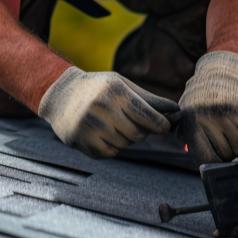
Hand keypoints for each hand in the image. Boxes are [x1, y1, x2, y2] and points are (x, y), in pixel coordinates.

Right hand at [38, 66, 178, 157]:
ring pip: (124, 145)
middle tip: (133, 122)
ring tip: (114, 124)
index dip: (161, 124)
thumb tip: (176, 111)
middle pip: (137, 134)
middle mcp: (101, 108)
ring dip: (125, 138)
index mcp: (115, 92)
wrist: (60, 95)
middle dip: (141, 131)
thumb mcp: (122, 85)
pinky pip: (110, 152)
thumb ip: (149, 99)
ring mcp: (90, 126)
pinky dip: (112, 146)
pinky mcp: (82, 142)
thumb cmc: (98, 88)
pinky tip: (103, 133)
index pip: (148, 116)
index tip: (164, 126)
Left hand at [178, 51, 237, 164]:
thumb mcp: (187, 113)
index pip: (206, 158)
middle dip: (229, 157)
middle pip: (226, 155)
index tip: (218, 164)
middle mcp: (211, 118)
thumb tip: (203, 169)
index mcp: (192, 120)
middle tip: (230, 150)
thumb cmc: (203, 99)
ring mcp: (231, 115)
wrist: (224, 71)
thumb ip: (188, 138)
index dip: (213, 165)